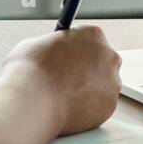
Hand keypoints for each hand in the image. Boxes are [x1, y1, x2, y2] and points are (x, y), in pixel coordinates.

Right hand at [0, 25, 121, 135]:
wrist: (31, 102)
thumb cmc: (30, 71)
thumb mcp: (35, 44)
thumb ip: (51, 46)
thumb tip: (48, 52)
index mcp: (93, 34)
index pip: (90, 38)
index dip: (76, 49)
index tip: (67, 56)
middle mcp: (109, 56)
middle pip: (102, 61)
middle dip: (87, 69)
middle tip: (66, 78)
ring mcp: (112, 83)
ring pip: (103, 86)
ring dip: (89, 90)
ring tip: (63, 96)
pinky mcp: (109, 107)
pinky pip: (100, 106)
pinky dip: (87, 109)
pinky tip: (68, 109)